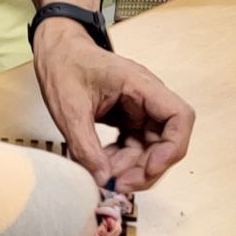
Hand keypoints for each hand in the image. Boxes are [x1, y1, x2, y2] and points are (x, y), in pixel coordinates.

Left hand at [32, 21, 194, 193]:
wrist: (55, 51)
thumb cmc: (64, 66)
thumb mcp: (69, 109)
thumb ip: (85, 146)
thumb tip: (102, 178)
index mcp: (140, 85)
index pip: (179, 117)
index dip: (172, 147)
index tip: (151, 167)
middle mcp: (146, 97)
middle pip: (165, 141)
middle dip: (145, 168)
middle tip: (117, 184)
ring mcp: (138, 108)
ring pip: (149, 148)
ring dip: (130, 167)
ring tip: (102, 175)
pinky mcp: (127, 118)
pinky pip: (134, 145)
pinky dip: (121, 160)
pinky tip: (101, 164)